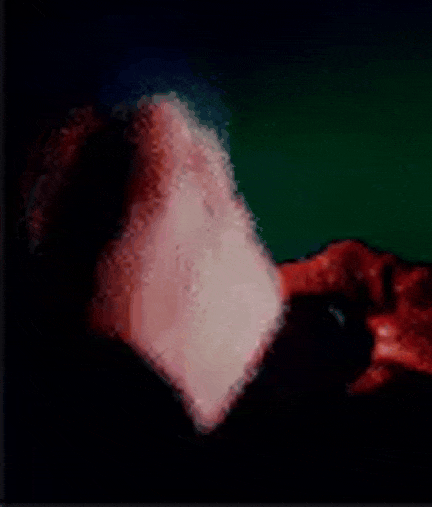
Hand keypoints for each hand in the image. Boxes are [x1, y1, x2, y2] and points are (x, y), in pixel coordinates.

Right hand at [90, 96, 283, 431]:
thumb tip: (88, 131)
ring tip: (161, 251)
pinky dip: (222, 254)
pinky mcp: (269, 295)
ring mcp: (253, 259)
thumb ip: (71, 180)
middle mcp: (224, 222)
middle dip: (175, 160)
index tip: (119, 141)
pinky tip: (192, 287)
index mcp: (167, 203)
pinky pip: (247, 251)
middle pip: (207, 154)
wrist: (149, 419)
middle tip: (138, 187)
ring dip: (200, 209)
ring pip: (230, 204)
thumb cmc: (90, 340)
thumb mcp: (55, 254)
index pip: (166, 119)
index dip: (137, 127)